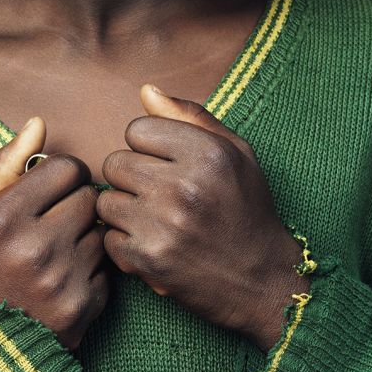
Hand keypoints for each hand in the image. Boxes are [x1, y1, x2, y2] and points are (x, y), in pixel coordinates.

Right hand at [0, 117, 109, 350]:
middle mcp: (35, 248)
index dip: (60, 175)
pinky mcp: (83, 309)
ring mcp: (62, 281)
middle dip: (75, 202)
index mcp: (3, 219)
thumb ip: (4, 166)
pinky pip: (107, 268)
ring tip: (57, 251)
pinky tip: (65, 278)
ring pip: (100, 231)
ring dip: (85, 235)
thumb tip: (39, 123)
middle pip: (89, 197)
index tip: (49, 188)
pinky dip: (92, 269)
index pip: (66, 167)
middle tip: (54, 219)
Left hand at [96, 86, 308, 349]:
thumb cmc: (248, 209)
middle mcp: (184, 186)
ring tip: (156, 220)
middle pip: (115, 163)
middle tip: (160, 195)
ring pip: (107, 201)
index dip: (149, 147)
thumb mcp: (236, 153)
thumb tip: (145, 90)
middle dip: (133, 177)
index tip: (168, 166)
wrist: (265, 281)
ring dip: (125, 211)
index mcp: (207, 153)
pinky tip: (154, 245)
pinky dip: (125, 244)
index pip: (137, 129)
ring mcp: (164, 226)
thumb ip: (190, 116)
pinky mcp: (149, 261)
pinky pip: (109, 238)